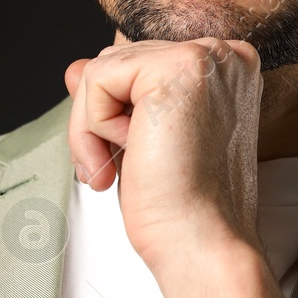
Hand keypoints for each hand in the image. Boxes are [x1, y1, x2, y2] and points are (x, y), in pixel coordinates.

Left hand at [64, 37, 263, 274]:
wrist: (200, 241)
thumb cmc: (178, 204)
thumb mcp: (138, 138)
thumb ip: (111, 96)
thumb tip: (74, 67)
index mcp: (223, 70)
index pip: (139, 65)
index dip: (117, 113)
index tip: (133, 159)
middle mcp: (222, 55)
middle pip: (117, 61)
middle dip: (99, 120)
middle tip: (116, 170)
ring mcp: (205, 57)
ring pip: (101, 69)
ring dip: (93, 127)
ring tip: (120, 167)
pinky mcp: (179, 68)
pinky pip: (97, 78)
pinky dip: (96, 124)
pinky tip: (133, 153)